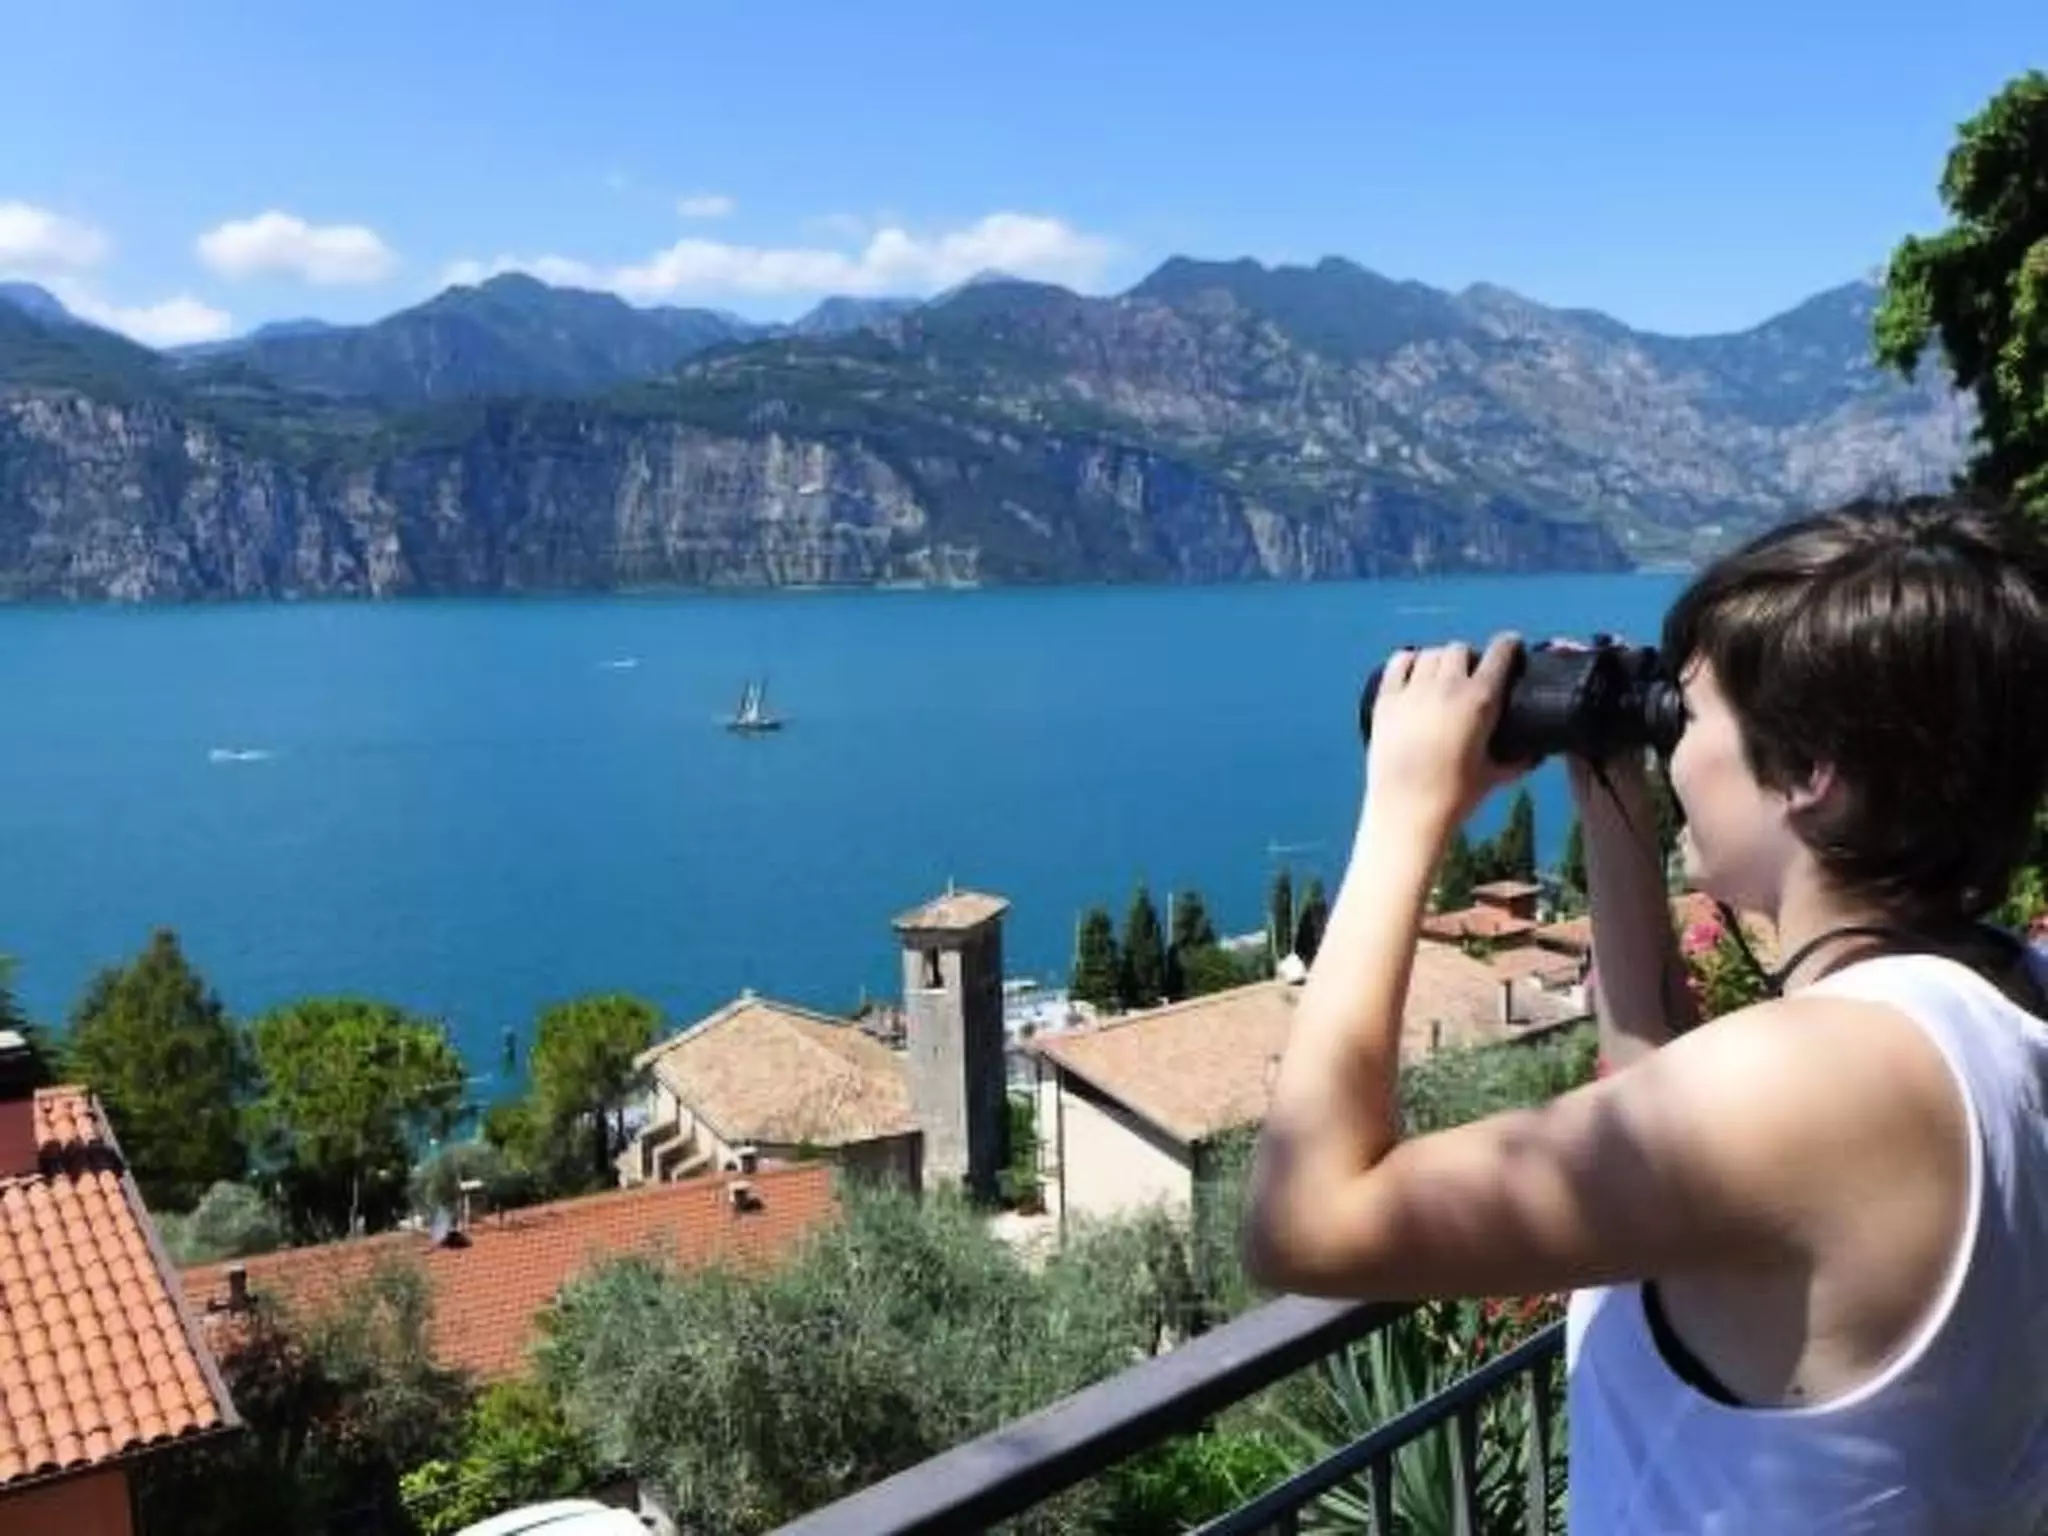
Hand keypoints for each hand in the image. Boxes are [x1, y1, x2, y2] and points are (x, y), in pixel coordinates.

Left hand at [1363, 633, 1528, 835]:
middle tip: (1471, 674)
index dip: (1508, 645)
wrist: (1407, 809)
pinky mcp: (1385, 700)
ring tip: (1442, 675)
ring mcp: (1413, 690)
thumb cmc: (1456, 795)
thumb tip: (1535, 754)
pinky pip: (1398, 663)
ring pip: (1431, 653)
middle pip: (1460, 650)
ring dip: (1441, 660)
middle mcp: (1447, 686)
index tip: (1511, 647)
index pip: (1500, 652)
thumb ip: (1519, 760)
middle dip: (1470, 658)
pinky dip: (1409, 661)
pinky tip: (1414, 670)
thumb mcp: (1495, 775)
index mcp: (1481, 699)